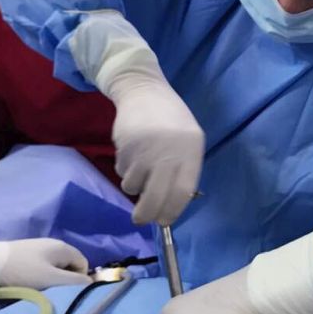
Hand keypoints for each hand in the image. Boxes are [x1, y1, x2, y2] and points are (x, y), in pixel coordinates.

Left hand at [0, 238, 90, 289]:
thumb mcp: (52, 279)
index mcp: (63, 247)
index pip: (84, 264)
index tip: (68, 294)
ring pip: (55, 268)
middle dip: (66, 281)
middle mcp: (53, 244)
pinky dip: (40, 278)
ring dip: (52, 281)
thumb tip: (92, 284)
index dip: (80, 280)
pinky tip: (29, 285)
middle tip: (54, 294)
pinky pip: (42, 268)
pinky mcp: (25, 255)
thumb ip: (75, 282)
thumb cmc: (22, 272)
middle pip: (70, 265)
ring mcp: (38, 248)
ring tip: (40, 291)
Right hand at [109, 72, 203, 224]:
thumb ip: (184, 169)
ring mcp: (144, 151)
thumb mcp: (189, 141)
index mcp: (190, 152)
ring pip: (133, 186)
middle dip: (146, 214)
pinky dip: (125, 169)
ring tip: (141, 167)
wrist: (144, 93)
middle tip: (141, 219)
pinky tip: (133, 152)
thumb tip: (171, 204)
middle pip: (154, 198)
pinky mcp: (124, 148)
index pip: (182, 193)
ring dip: (134, 186)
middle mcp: (167, 154)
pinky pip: (122, 171)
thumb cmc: (172, 120)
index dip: (172, 211)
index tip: (164, 220)